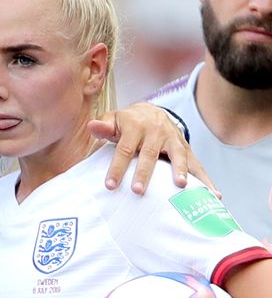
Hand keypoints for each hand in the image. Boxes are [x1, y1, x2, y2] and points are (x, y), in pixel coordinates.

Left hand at [87, 102, 216, 195]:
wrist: (151, 112)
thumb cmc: (126, 123)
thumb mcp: (113, 120)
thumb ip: (103, 126)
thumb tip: (93, 126)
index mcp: (135, 126)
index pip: (124, 149)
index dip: (116, 167)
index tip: (110, 186)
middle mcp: (156, 131)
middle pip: (149, 154)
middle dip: (144, 173)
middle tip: (137, 191)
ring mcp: (174, 139)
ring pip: (178, 155)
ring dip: (180, 171)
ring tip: (181, 187)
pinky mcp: (186, 148)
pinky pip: (197, 165)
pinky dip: (206, 180)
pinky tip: (214, 195)